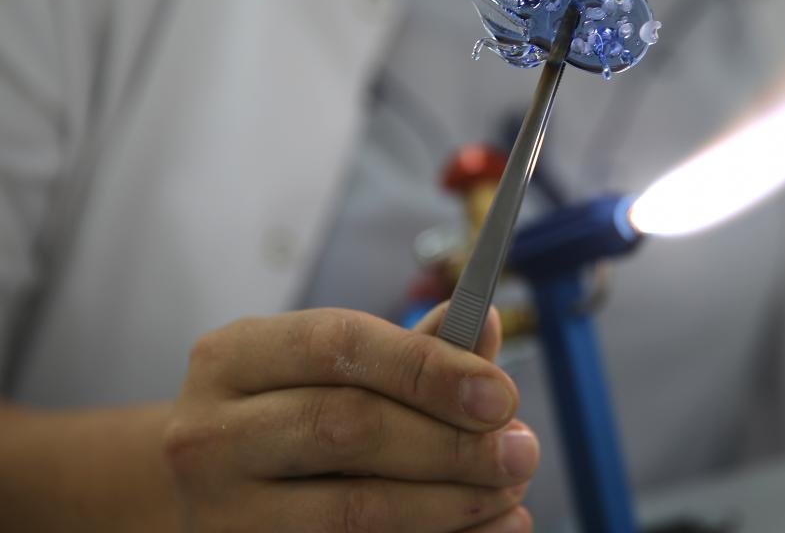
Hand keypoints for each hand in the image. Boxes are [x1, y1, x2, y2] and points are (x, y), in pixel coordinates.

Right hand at [163, 304, 536, 531]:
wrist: (213, 490)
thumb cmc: (288, 413)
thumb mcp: (328, 368)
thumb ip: (410, 349)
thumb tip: (486, 324)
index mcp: (234, 357)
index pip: (338, 346)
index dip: (428, 368)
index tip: (502, 395)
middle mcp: (210, 433)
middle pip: (347, 428)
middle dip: (451, 443)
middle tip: (521, 452)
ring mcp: (221, 511)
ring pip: (353, 510)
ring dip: (450, 504)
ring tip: (510, 494)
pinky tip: (484, 529)